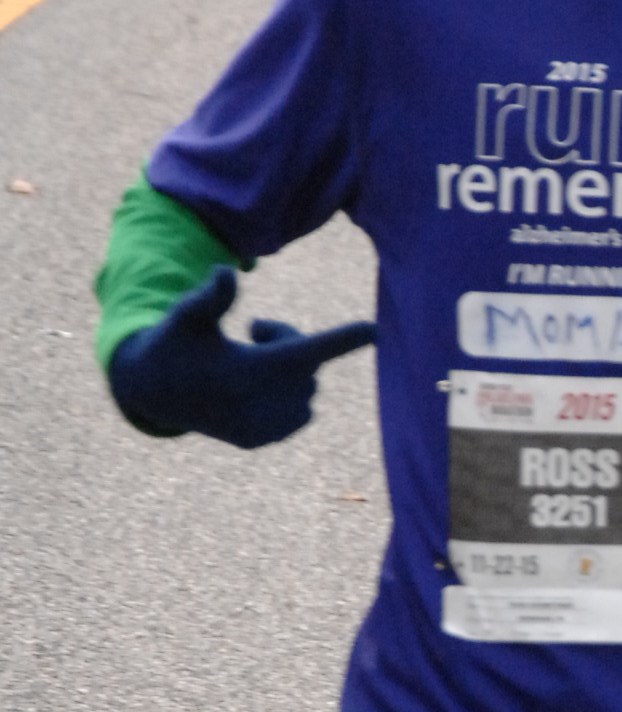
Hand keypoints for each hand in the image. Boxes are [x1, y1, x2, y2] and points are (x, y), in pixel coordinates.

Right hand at [107, 266, 375, 448]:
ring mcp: (262, 427)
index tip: (377, 330)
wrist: (154, 393)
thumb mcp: (186, 316)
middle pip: (307, 361)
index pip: (303, 349)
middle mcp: (259, 404)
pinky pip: (301, 411)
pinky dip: (288, 395)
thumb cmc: (173, 344)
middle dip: (288, 340)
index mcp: (246, 369)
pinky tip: (253, 392)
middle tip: (255, 330)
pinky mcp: (261, 440)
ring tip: (250, 364)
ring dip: (290, 370)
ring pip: (308, 387)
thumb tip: (227, 271)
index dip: (343, 339)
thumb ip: (210, 297)